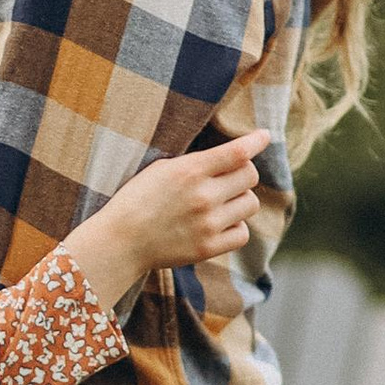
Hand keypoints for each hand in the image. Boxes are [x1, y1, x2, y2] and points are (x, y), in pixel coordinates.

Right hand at [68, 130, 271, 297]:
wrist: (119, 240)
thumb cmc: (136, 200)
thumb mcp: (161, 169)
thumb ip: (197, 163)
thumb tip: (232, 156)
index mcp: (189, 171)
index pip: (237, 152)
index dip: (256, 141)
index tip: (265, 136)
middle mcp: (203, 196)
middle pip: (250, 176)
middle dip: (242, 174)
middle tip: (227, 179)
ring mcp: (208, 224)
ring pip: (250, 204)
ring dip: (239, 201)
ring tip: (220, 204)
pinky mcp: (208, 248)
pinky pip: (243, 233)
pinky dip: (235, 227)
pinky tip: (219, 224)